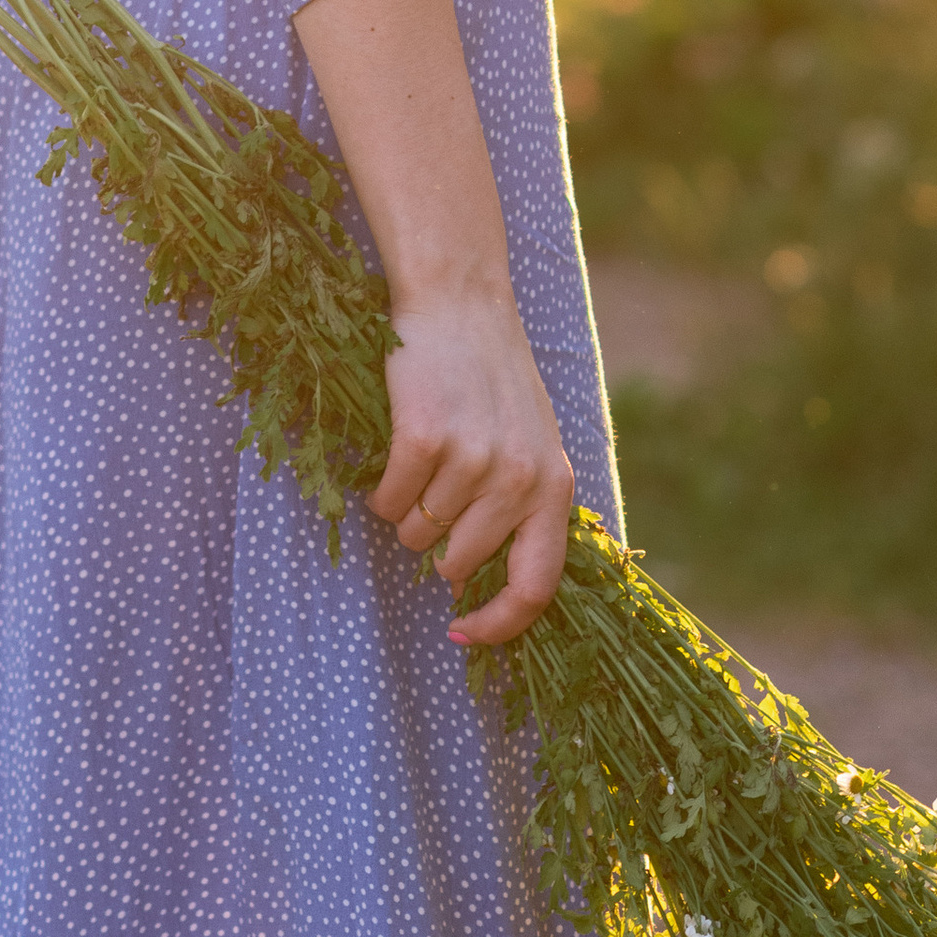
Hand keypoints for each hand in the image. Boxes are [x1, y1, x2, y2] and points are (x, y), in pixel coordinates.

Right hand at [367, 289, 574, 648]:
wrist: (460, 303)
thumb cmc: (494, 378)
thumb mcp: (534, 445)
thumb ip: (526, 509)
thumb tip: (492, 588)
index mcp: (554, 488)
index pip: (534, 588)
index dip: (496, 625)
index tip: (460, 634)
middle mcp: (518, 480)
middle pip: (459, 563)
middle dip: (436, 546)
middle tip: (433, 501)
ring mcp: (471, 459)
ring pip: (419, 535)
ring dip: (407, 514)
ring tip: (417, 467)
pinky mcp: (423, 438)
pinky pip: (390, 501)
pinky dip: (382, 493)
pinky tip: (392, 461)